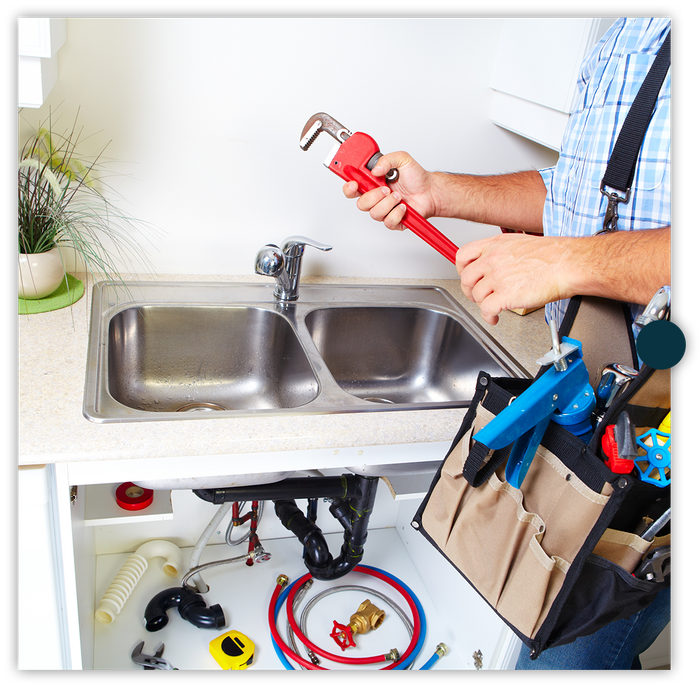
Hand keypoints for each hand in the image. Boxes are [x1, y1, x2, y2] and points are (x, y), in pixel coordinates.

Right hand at [342, 151, 437, 229]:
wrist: (430, 192)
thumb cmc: (416, 178)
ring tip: (399, 196)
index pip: (353, 188)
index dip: (349, 187)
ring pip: (374, 213)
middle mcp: (376, 198)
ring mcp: (383, 210)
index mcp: (373, 183)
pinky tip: (403, 206)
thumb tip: (374, 170)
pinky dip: (397, 213)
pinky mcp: (392, 221)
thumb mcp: (402, 159)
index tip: (354, 184)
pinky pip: (388, 221)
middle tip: (386, 188)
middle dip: (374, 196)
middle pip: (361, 204)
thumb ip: (387, 159)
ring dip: (388, 203)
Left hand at [456, 234, 570, 324]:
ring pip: (477, 296)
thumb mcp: (519, 244)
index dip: (462, 269)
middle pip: (467, 279)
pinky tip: (495, 317)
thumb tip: (492, 264)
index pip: (463, 256)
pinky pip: (487, 310)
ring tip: (493, 307)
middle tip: (478, 296)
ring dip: (483, 304)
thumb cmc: (552, 255)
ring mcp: (497, 277)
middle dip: (470, 291)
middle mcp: (493, 259)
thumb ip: (501, 253)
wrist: (568, 263)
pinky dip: (488, 317)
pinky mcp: (504, 295)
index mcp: (495, 245)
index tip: (467, 277)